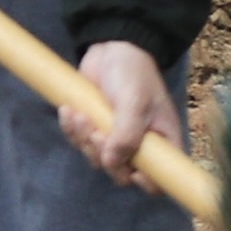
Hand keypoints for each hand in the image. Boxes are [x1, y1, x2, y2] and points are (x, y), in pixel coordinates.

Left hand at [61, 41, 182, 187]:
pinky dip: (72, 130)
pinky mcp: (93, 127)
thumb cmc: (133, 75)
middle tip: (97, 132)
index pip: (159, 180)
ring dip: (84, 140)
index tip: (130, 170)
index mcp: (162, 143)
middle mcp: (140, 146)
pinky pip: (79, 142)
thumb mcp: (135, 102)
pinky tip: (68, 110)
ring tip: (80, 114)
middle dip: (104, 156)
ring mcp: (115, 138)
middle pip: (120, 173)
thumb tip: (113, 163)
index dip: (146, 183)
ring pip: (96, 159)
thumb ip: (127, 135)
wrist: (111, 48)